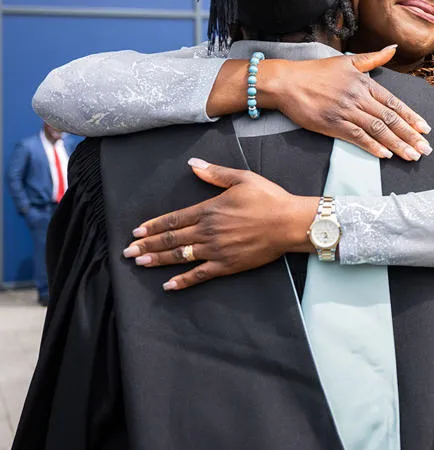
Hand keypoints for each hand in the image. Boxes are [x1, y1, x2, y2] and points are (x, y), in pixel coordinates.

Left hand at [122, 159, 316, 290]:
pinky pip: (199, 274)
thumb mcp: (242, 178)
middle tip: (127, 252)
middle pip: (171, 239)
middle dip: (147, 245)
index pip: (174, 219)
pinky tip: (169, 285)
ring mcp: (216, 250)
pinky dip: (183, 281)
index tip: (137, 231)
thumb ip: (215, 173)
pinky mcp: (227, 265)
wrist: (289, 223)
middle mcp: (208, 231)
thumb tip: (193, 163)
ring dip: (158, 260)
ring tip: (140, 263)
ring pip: (180, 256)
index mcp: (210, 209)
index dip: (154, 226)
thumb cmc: (269, 198)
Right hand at [263, 46, 431, 161]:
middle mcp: (359, 97)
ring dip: (396, 144)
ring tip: (411, 156)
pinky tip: (385, 155)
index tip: (425, 129)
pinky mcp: (332, 124)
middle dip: (410, 135)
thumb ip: (373, 58)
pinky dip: (372, 146)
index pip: (394, 102)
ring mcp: (346, 111)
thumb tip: (393, 49)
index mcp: (364, 83)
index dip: (411, 117)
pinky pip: (357, 137)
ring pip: (377, 129)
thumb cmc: (316, 72)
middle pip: (390, 118)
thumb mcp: (347, 61)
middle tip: (425, 149)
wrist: (287, 82)